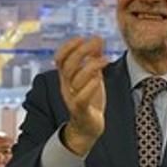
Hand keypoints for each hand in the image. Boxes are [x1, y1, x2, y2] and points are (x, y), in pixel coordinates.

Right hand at [55, 36, 108, 155]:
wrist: (88, 128)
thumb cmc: (90, 100)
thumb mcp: (93, 77)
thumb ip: (93, 59)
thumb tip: (98, 39)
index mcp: (67, 78)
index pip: (60, 59)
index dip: (68, 47)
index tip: (82, 37)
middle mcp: (66, 87)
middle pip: (68, 66)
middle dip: (81, 52)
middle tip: (97, 43)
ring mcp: (72, 99)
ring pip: (75, 80)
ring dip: (91, 66)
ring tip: (106, 59)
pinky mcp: (81, 111)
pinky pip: (81, 98)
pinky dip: (90, 87)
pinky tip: (100, 78)